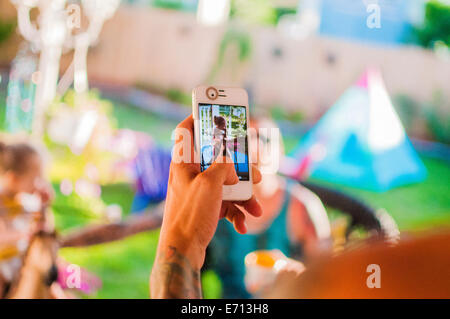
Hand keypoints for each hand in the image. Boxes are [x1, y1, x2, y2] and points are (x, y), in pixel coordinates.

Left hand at [151, 115, 261, 297]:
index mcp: (184, 162)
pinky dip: (238, 211)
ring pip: (227, 182)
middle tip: (255, 170)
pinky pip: (227, 202)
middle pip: (217, 158)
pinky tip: (244, 224)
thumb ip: (224, 166)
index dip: (198, 117)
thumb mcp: (210, 184)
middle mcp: (191, 174)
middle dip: (239, 166)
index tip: (213, 110)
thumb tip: (232, 165)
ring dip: (244, 195)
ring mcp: (199, 191)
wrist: (182, 252)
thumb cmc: (190, 215)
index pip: (186, 130)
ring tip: (257, 207)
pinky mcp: (207, 207)